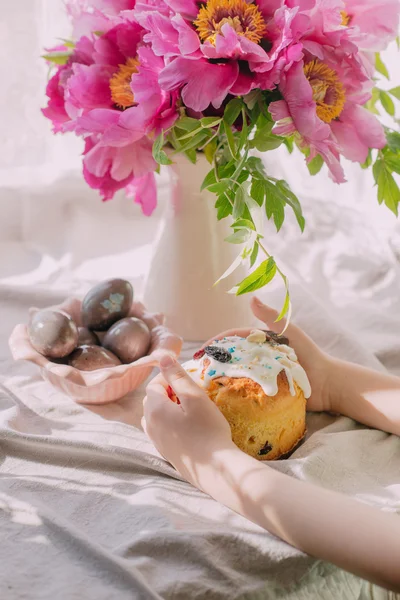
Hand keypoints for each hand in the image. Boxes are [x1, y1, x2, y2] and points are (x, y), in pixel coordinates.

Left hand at [143, 355, 233, 487]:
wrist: (215, 470)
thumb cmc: (207, 429)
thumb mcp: (195, 397)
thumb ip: (177, 376)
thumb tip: (163, 358)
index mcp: (154, 409)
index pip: (154, 385)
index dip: (169, 377)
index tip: (187, 378)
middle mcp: (150, 425)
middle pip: (152, 400)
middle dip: (168, 392)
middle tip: (190, 393)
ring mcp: (156, 442)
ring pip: (155, 417)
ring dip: (168, 409)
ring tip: (189, 410)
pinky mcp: (165, 453)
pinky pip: (161, 431)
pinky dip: (170, 424)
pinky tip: (189, 428)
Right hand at [206, 297, 333, 412]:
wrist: (328, 384)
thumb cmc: (310, 355)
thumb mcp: (290, 332)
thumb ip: (272, 317)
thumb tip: (251, 297)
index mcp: (261, 342)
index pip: (233, 338)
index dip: (217, 342)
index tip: (203, 350)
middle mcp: (258, 358)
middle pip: (230, 357)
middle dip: (213, 361)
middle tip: (196, 370)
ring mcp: (260, 376)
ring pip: (235, 376)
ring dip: (219, 379)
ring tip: (203, 386)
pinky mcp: (264, 393)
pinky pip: (245, 393)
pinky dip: (232, 394)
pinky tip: (219, 399)